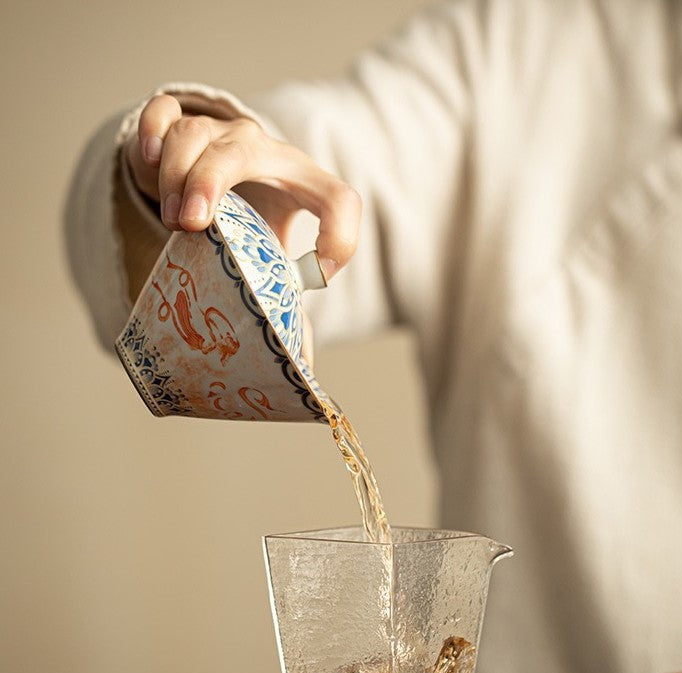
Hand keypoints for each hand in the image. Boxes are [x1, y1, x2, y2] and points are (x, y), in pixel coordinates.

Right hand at [125, 94, 361, 279]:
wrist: (213, 174)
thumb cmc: (252, 220)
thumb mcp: (273, 250)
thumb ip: (286, 297)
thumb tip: (300, 361)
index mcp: (301, 183)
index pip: (339, 200)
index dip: (341, 236)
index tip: (320, 272)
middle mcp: (261, 149)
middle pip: (241, 149)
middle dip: (210, 182)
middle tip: (192, 225)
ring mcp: (218, 132)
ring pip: (194, 134)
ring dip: (177, 173)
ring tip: (173, 219)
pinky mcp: (179, 122)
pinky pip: (164, 112)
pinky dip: (152, 130)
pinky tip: (150, 159)